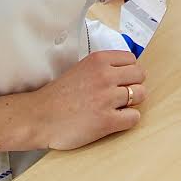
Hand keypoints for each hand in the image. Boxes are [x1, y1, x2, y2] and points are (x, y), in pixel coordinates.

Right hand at [31, 50, 146, 149]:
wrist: (39, 117)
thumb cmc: (58, 96)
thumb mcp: (80, 69)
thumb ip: (102, 67)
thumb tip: (127, 71)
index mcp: (98, 60)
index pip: (132, 60)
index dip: (128, 71)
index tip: (121, 80)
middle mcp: (105, 76)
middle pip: (140, 76)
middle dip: (133, 85)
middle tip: (121, 95)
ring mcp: (107, 98)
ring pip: (141, 95)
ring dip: (132, 102)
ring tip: (118, 107)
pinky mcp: (107, 121)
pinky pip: (134, 117)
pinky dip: (128, 119)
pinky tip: (115, 120)